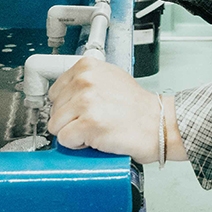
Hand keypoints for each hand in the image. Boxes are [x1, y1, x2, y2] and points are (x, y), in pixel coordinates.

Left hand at [47, 56, 185, 162]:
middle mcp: (84, 80)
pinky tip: (96, 138)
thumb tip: (64, 95)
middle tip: (94, 120)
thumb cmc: (138, 107)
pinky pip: (65, 140)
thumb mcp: (110, 78)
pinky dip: (78, 145)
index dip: (68, 106)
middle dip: (70, 120)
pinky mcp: (88, 124)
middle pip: (54, 110)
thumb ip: (86, 81)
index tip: (81, 111)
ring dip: (73, 133)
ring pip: (56, 126)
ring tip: (96, 129)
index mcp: (87, 67)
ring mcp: (85, 102)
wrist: (158, 124)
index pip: (55, 91)